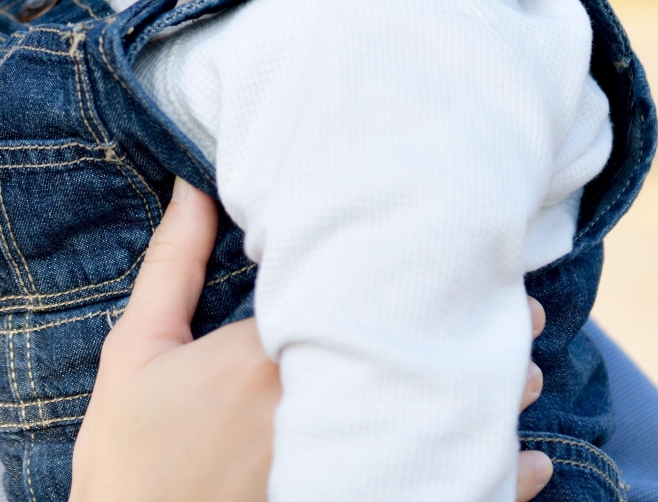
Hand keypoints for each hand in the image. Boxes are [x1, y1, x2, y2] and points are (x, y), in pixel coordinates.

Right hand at [71, 180, 558, 501]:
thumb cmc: (127, 456)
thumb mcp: (136, 352)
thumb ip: (171, 267)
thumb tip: (194, 185)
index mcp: (261, 360)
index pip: (355, 299)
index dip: (414, 275)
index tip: (462, 251)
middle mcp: (311, 415)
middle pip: (412, 362)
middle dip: (470, 335)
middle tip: (519, 311)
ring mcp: (336, 475)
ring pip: (437, 429)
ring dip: (489, 403)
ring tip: (530, 374)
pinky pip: (441, 496)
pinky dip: (496, 486)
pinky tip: (530, 467)